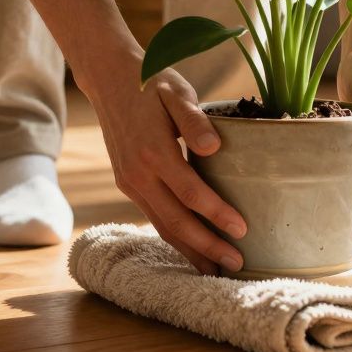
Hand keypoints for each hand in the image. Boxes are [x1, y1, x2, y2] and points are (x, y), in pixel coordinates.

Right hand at [82, 60, 247, 275]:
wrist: (109, 81)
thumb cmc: (151, 83)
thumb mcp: (176, 91)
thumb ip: (194, 119)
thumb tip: (214, 147)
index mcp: (153, 151)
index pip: (190, 193)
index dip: (216, 214)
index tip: (242, 229)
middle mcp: (138, 174)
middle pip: (175, 221)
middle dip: (207, 247)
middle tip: (237, 265)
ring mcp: (130, 183)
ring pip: (162, 226)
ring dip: (190, 251)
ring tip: (217, 270)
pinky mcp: (128, 185)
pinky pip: (154, 217)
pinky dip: (175, 237)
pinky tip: (193, 248)